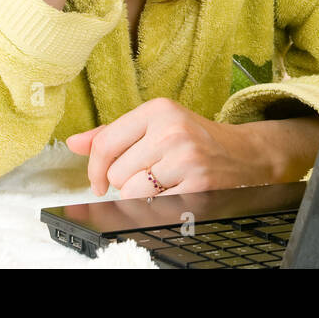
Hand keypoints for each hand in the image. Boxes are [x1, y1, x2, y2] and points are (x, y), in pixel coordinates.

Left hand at [65, 98, 271, 197]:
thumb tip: (73, 143)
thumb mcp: (157, 125)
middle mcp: (172, 131)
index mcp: (158, 110)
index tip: (98, 182)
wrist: (245, 154)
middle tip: (151, 174)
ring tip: (163, 183)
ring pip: (133, 193)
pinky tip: (175, 192)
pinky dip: (160, 206)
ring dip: (142, 196)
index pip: (105, 144)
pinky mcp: (197, 185)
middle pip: (117, 174)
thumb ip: (113, 134)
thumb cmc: (195, 139)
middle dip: (127, 181)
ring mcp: (186, 159)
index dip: (95, 169)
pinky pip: (155, 207)